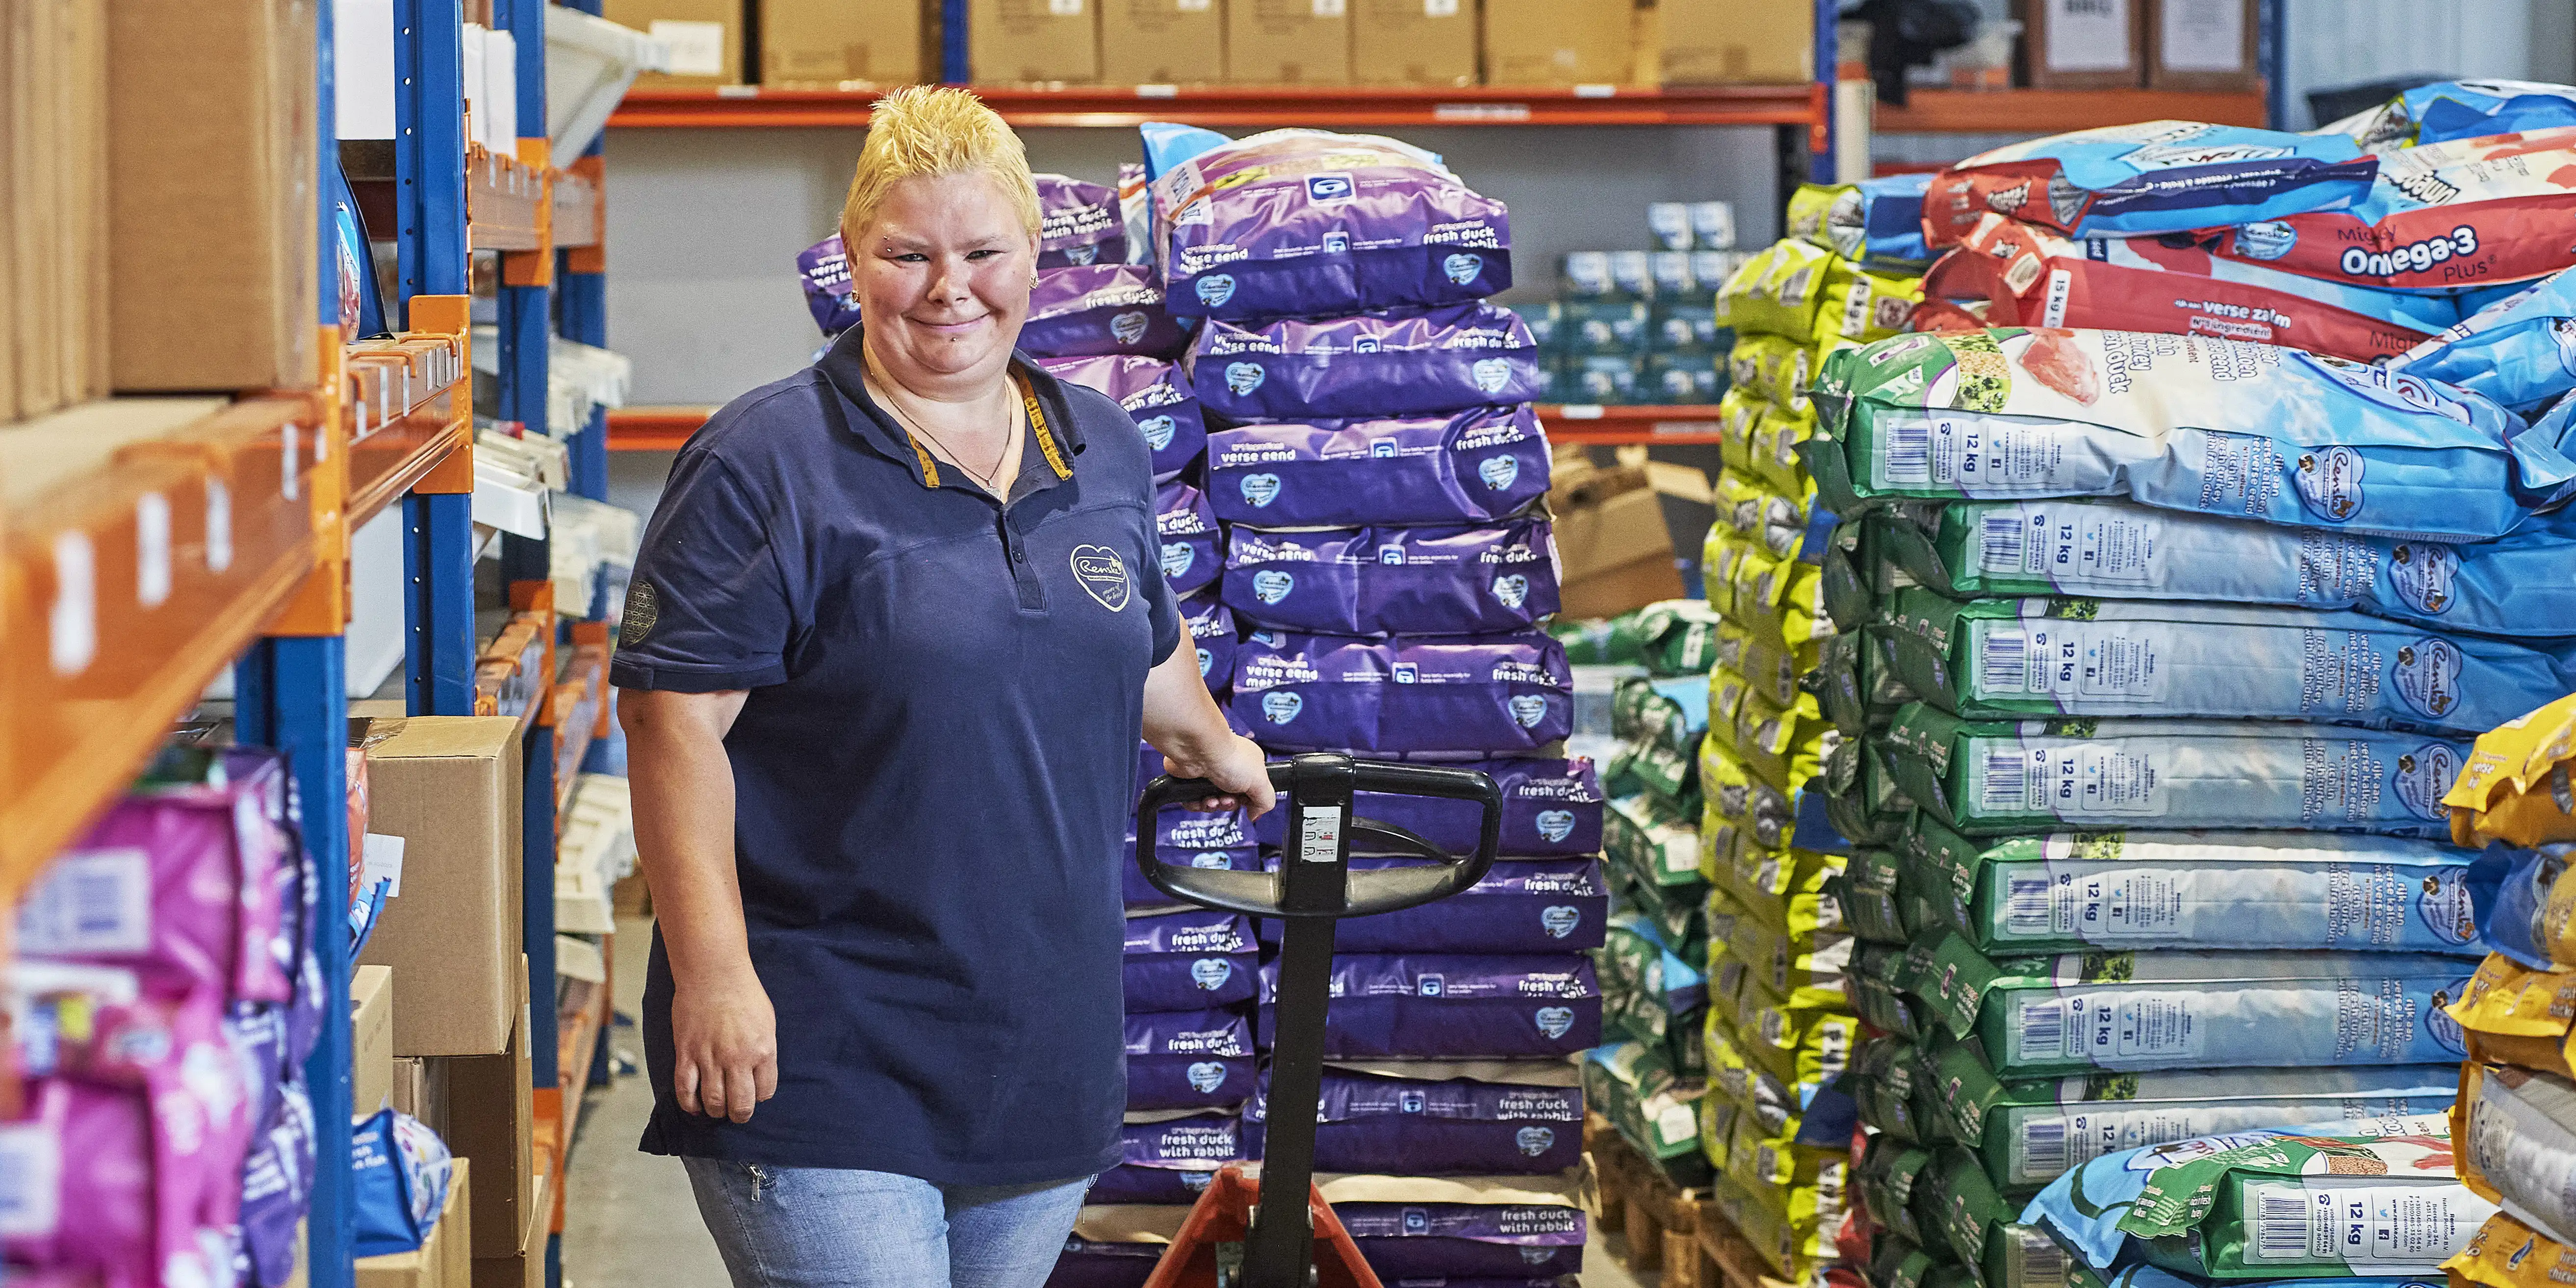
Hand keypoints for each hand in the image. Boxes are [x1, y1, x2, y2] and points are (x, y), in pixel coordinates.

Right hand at [670, 965, 777, 1122]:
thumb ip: (764, 1049)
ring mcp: (710, 1058)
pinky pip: (686, 1089)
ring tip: (717, 1109)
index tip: (754, 1094)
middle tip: (737, 1113)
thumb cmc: (743, 993)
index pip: (765, 1092)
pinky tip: (695, 1107)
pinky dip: (690, 1104)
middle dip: (740, 1114)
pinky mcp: (687, 1054)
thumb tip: (760, 1072)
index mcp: (763, 1050)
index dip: (759, 1097)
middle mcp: (738, 1059)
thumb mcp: (767, 1021)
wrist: (713, 973)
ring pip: (713, 1102)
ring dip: (716, 1111)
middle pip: (740, 1104)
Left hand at [1170, 732, 1276, 819]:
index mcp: (1249, 766)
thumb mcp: (1260, 782)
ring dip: (1213, 805)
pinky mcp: (1193, 781)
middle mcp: (1230, 769)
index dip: (1249, 801)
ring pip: (1213, 802)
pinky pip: (1195, 802)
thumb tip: (1256, 814)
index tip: (1247, 803)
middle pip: (1232, 800)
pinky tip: (1200, 798)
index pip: (1252, 792)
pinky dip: (1197, 804)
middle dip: (1229, 804)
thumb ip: (1266, 801)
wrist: (1198, 751)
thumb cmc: (1227, 756)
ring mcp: (1210, 775)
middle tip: (1228, 799)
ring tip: (1212, 798)